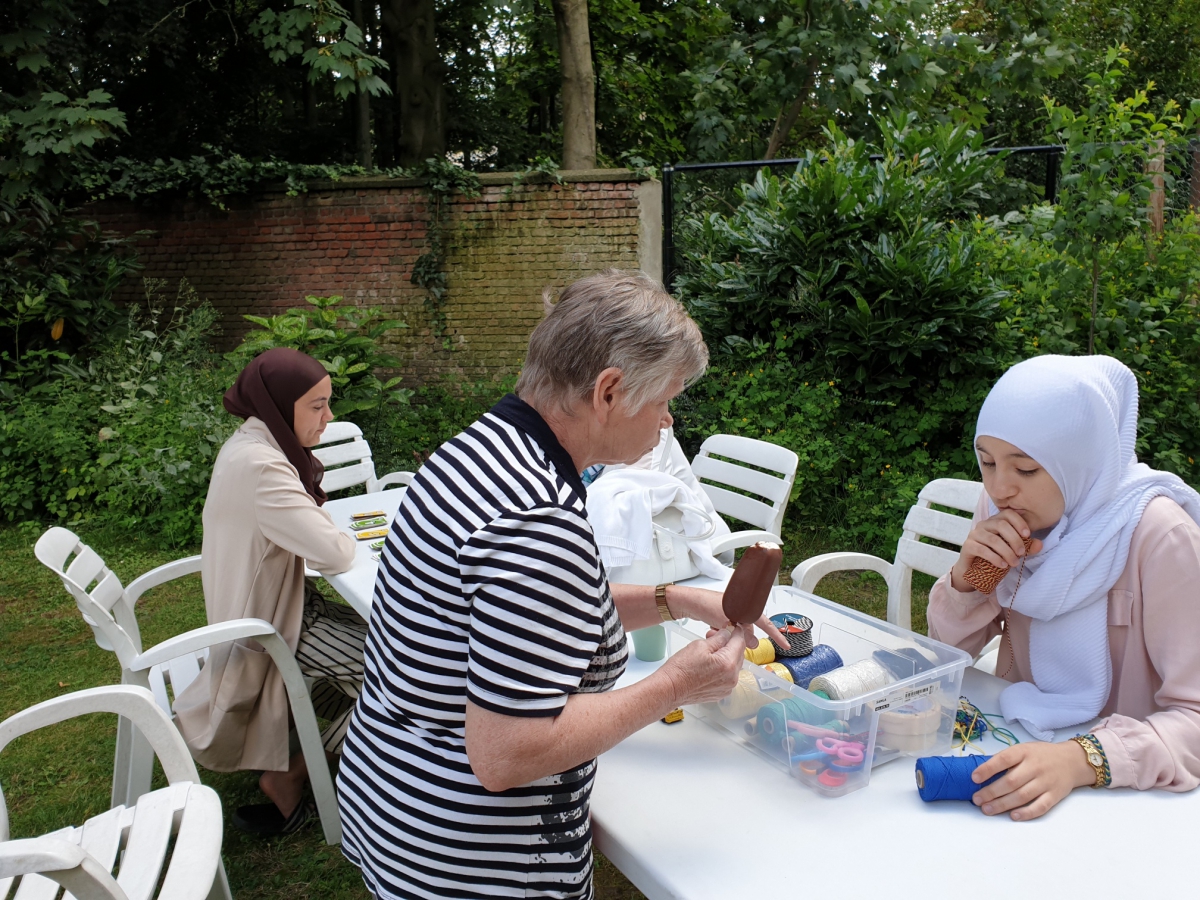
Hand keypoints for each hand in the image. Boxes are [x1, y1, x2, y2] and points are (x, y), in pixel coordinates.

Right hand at [659, 625, 746, 706]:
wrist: (670, 688)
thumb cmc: (681, 668)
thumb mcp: (700, 645)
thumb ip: (718, 638)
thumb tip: (726, 634)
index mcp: (728, 663)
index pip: (740, 642)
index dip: (736, 632)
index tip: (733, 627)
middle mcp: (732, 677)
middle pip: (739, 654)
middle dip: (729, 644)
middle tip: (714, 637)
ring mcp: (728, 687)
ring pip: (734, 665)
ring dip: (727, 656)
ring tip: (710, 652)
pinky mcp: (722, 693)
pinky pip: (728, 676)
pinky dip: (723, 668)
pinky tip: (709, 665)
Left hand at [666, 585, 787, 650]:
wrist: (688, 602)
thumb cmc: (707, 605)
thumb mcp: (727, 621)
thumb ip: (742, 633)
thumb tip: (755, 643)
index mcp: (746, 605)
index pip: (765, 622)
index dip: (776, 634)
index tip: (785, 645)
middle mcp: (741, 607)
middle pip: (749, 628)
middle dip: (741, 636)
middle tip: (731, 637)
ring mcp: (732, 611)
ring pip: (737, 630)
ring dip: (729, 635)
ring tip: (714, 632)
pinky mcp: (722, 615)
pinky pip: (727, 628)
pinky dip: (722, 632)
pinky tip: (711, 630)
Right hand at [950, 509, 1043, 591]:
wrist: (974, 569)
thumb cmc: (996, 556)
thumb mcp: (1013, 550)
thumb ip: (1027, 547)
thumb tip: (1039, 544)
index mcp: (995, 521)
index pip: (1008, 514)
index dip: (1019, 522)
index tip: (1028, 535)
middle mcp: (984, 524)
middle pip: (1001, 525)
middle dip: (1014, 540)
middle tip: (1022, 553)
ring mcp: (974, 534)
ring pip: (993, 539)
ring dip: (1006, 552)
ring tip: (1014, 563)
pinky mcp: (968, 545)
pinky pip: (982, 550)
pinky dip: (995, 558)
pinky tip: (1003, 565)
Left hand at [970, 741, 1096, 820]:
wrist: (1072, 761)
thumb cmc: (1041, 755)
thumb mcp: (1024, 749)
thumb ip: (1007, 760)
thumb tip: (983, 773)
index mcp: (1024, 752)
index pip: (1004, 759)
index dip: (988, 769)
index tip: (974, 778)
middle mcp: (1035, 767)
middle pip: (1011, 781)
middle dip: (991, 792)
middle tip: (977, 800)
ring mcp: (1046, 782)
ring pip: (1022, 796)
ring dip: (1003, 804)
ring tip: (987, 809)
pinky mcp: (1055, 795)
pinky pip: (1040, 806)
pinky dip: (1026, 813)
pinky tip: (1013, 816)